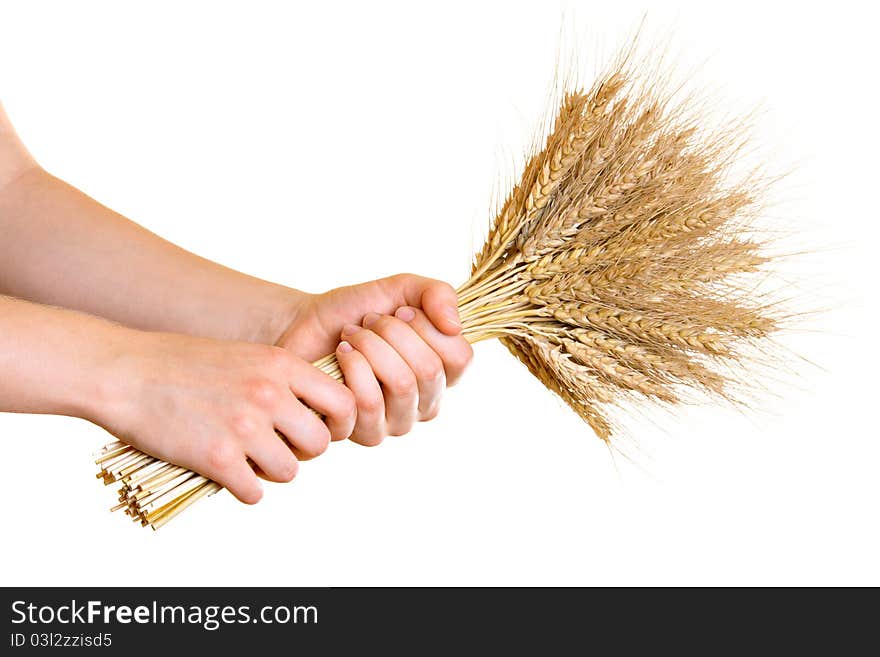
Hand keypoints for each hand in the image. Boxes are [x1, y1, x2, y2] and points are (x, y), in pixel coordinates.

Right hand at [98, 331, 355, 503]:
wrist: (126, 373)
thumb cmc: (183, 364)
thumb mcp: (246, 356)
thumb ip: (283, 381)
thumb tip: (316, 415)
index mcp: (280, 365)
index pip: (343, 402)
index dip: (336, 422)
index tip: (316, 426)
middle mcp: (269, 395)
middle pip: (320, 443)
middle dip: (303, 451)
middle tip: (278, 447)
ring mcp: (244, 427)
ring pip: (290, 472)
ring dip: (272, 472)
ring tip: (250, 460)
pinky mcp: (217, 458)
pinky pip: (255, 493)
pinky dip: (245, 489)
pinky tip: (230, 475)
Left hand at [275, 274, 472, 445]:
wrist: (304, 324)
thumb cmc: (357, 310)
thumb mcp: (402, 289)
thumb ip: (438, 294)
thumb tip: (455, 326)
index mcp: (443, 372)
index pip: (460, 358)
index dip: (429, 328)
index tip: (401, 311)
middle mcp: (425, 403)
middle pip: (429, 370)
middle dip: (393, 334)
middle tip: (369, 321)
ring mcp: (397, 422)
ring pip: (401, 385)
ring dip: (370, 347)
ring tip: (351, 335)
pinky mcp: (365, 434)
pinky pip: (369, 403)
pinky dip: (352, 367)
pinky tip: (340, 356)